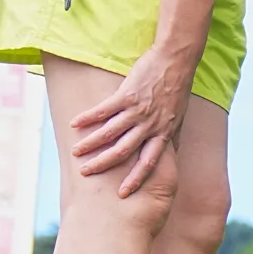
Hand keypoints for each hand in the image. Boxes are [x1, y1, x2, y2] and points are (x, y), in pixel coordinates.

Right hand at [70, 45, 192, 193]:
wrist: (176, 59)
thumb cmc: (176, 87)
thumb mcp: (178, 116)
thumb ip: (170, 135)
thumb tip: (171, 153)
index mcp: (163, 133)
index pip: (149, 162)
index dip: (136, 178)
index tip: (124, 193)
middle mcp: (150, 125)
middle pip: (124, 151)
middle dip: (104, 164)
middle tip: (86, 173)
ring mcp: (138, 110)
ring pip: (110, 132)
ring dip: (91, 143)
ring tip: (76, 151)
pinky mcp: (127, 94)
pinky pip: (104, 109)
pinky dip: (88, 117)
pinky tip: (74, 123)